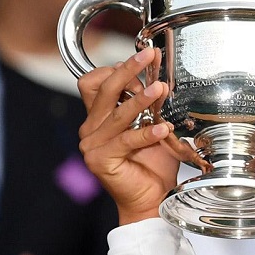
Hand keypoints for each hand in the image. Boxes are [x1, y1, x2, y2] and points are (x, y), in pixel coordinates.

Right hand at [77, 49, 187, 224]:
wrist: (151, 198)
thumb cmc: (153, 163)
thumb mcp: (153, 126)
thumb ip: (151, 106)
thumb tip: (160, 81)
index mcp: (99, 116)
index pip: (94, 81)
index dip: (117, 70)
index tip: (144, 62)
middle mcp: (91, 128)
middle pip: (104, 89)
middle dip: (128, 69)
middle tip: (149, 55)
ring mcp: (92, 144)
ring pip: (117, 113)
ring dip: (141, 99)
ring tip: (160, 89)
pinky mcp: (100, 160)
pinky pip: (126, 140)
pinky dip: (147, 133)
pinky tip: (163, 128)